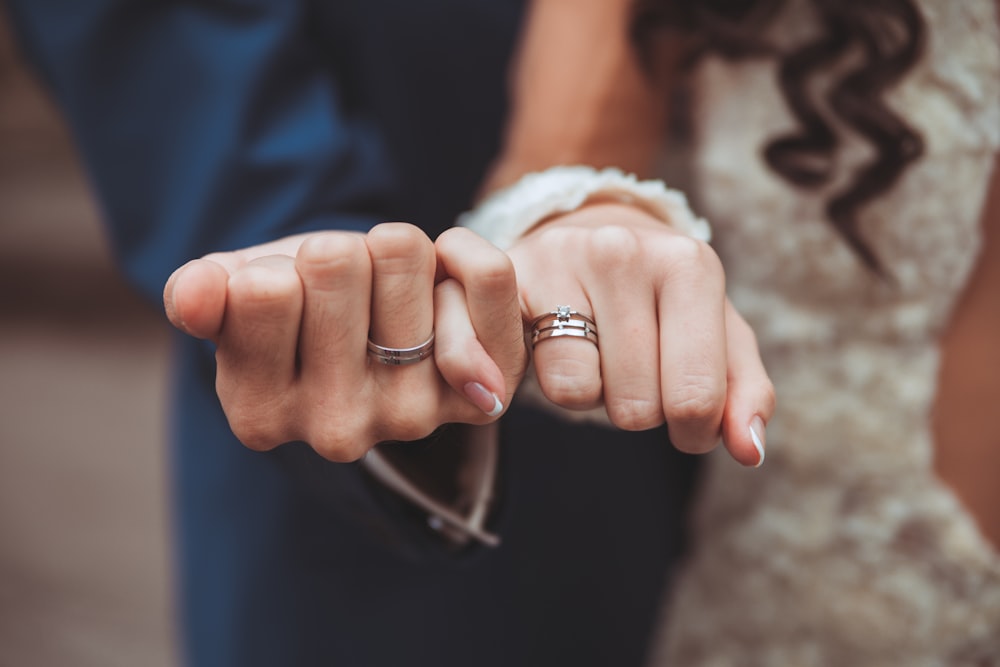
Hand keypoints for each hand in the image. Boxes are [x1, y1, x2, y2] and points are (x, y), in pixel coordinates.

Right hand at [163, 223, 525, 461]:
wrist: (383, 335)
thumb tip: (192, 292)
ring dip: (393, 254)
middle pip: (336, 261)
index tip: (289, 299)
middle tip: (343, 295)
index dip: (279, 267)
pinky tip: (440, 284)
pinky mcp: (482, 392)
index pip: (266, 289)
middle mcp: (337, 431)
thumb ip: (202, 295)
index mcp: (261, 415)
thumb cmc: (299, 310)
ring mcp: (414, 415)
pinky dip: (462, 250)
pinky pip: (486, 277)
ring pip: (403, 251)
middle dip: (337, 255)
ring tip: (387, 298)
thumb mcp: (234, 297)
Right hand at [507, 203, 774, 465]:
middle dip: (638, 408)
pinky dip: (547, 381)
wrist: (587, 233)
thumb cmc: (662, 299)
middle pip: (637, 406)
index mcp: (690, 265)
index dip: (693, 432)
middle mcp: (625, 252)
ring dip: (592, 395)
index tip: (684, 415)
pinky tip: (556, 348)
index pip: (697, 397)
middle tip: (633, 367)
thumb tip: (749, 451)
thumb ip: (744, 393)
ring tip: (596, 353)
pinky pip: (536, 377)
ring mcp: (564, 260)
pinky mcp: (513, 278)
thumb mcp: (717, 336)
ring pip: (580, 394)